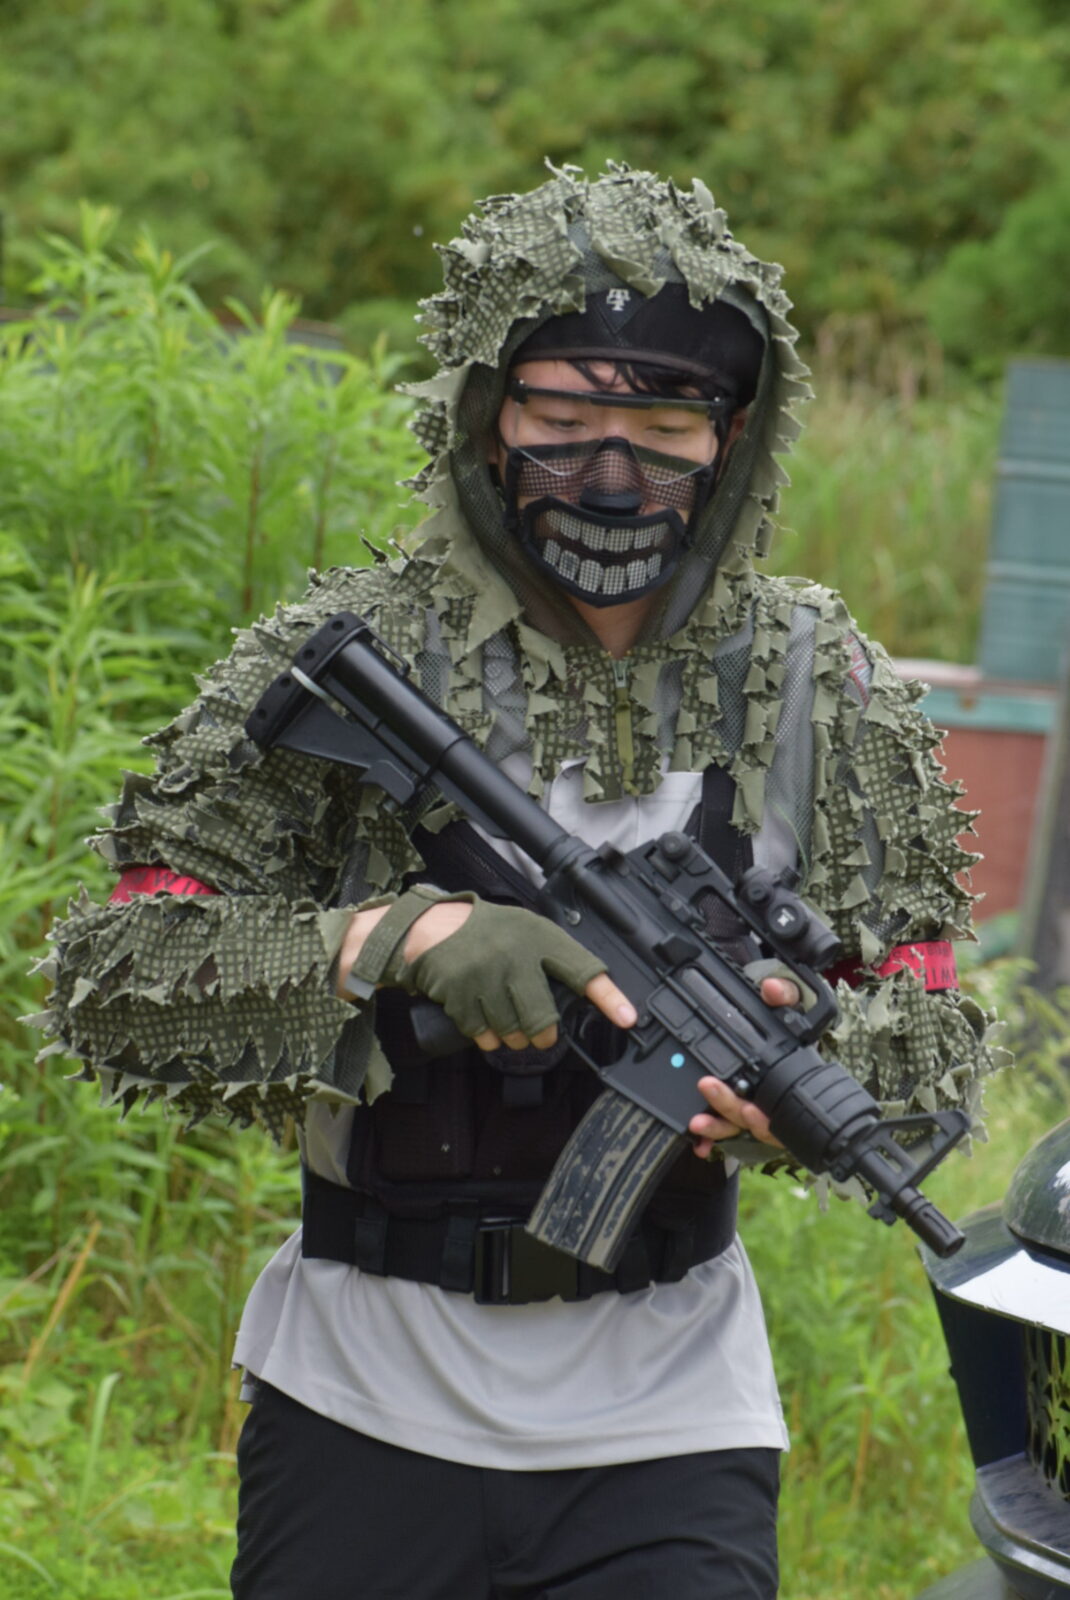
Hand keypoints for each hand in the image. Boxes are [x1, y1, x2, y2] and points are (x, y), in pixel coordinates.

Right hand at [338, 900, 635, 1051]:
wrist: (431, 929)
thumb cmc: (486, 933)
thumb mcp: (525, 931)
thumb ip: (551, 958)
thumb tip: (585, 993)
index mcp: (539, 937)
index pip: (583, 969)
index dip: (608, 997)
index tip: (628, 1018)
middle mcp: (516, 955)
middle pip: (543, 1019)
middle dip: (542, 1034)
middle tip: (540, 1034)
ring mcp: (486, 976)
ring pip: (513, 1032)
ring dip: (513, 1037)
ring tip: (506, 1022)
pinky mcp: (461, 994)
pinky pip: (484, 1035)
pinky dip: (487, 1037)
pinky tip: (484, 1022)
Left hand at [688, 976, 798, 1155]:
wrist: (781, 1032)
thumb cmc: (789, 1025)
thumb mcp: (792, 1006)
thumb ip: (786, 996)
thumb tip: (773, 990)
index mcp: (787, 1082)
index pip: (780, 1109)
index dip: (766, 1117)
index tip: (751, 1110)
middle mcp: (771, 1101)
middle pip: (751, 1118)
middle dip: (729, 1109)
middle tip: (707, 1087)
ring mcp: (753, 1108)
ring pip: (736, 1126)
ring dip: (716, 1127)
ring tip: (696, 1123)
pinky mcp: (734, 1110)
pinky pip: (724, 1129)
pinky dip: (711, 1137)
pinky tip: (696, 1142)